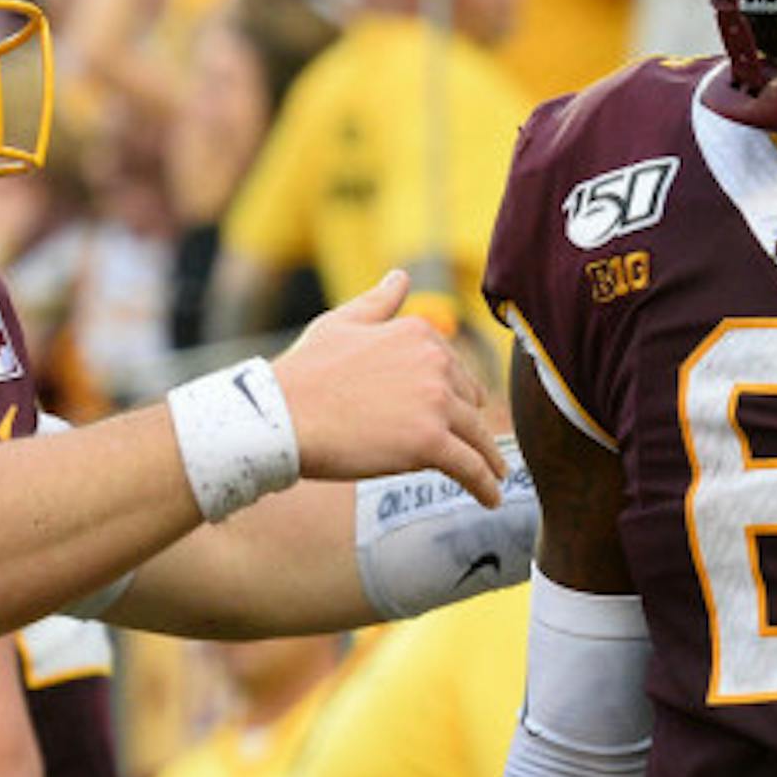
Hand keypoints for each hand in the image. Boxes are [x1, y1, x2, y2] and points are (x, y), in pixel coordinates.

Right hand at [274, 270, 507, 505]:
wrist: (281, 416)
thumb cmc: (305, 372)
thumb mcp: (342, 323)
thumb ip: (379, 302)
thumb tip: (401, 277)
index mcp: (418, 333)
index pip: (454, 369)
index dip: (456, 394)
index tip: (462, 412)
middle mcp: (435, 362)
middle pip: (470, 402)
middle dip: (472, 426)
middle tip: (480, 451)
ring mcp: (435, 403)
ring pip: (477, 437)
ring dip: (491, 460)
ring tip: (496, 478)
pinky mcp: (430, 442)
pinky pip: (471, 468)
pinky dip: (485, 486)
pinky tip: (491, 500)